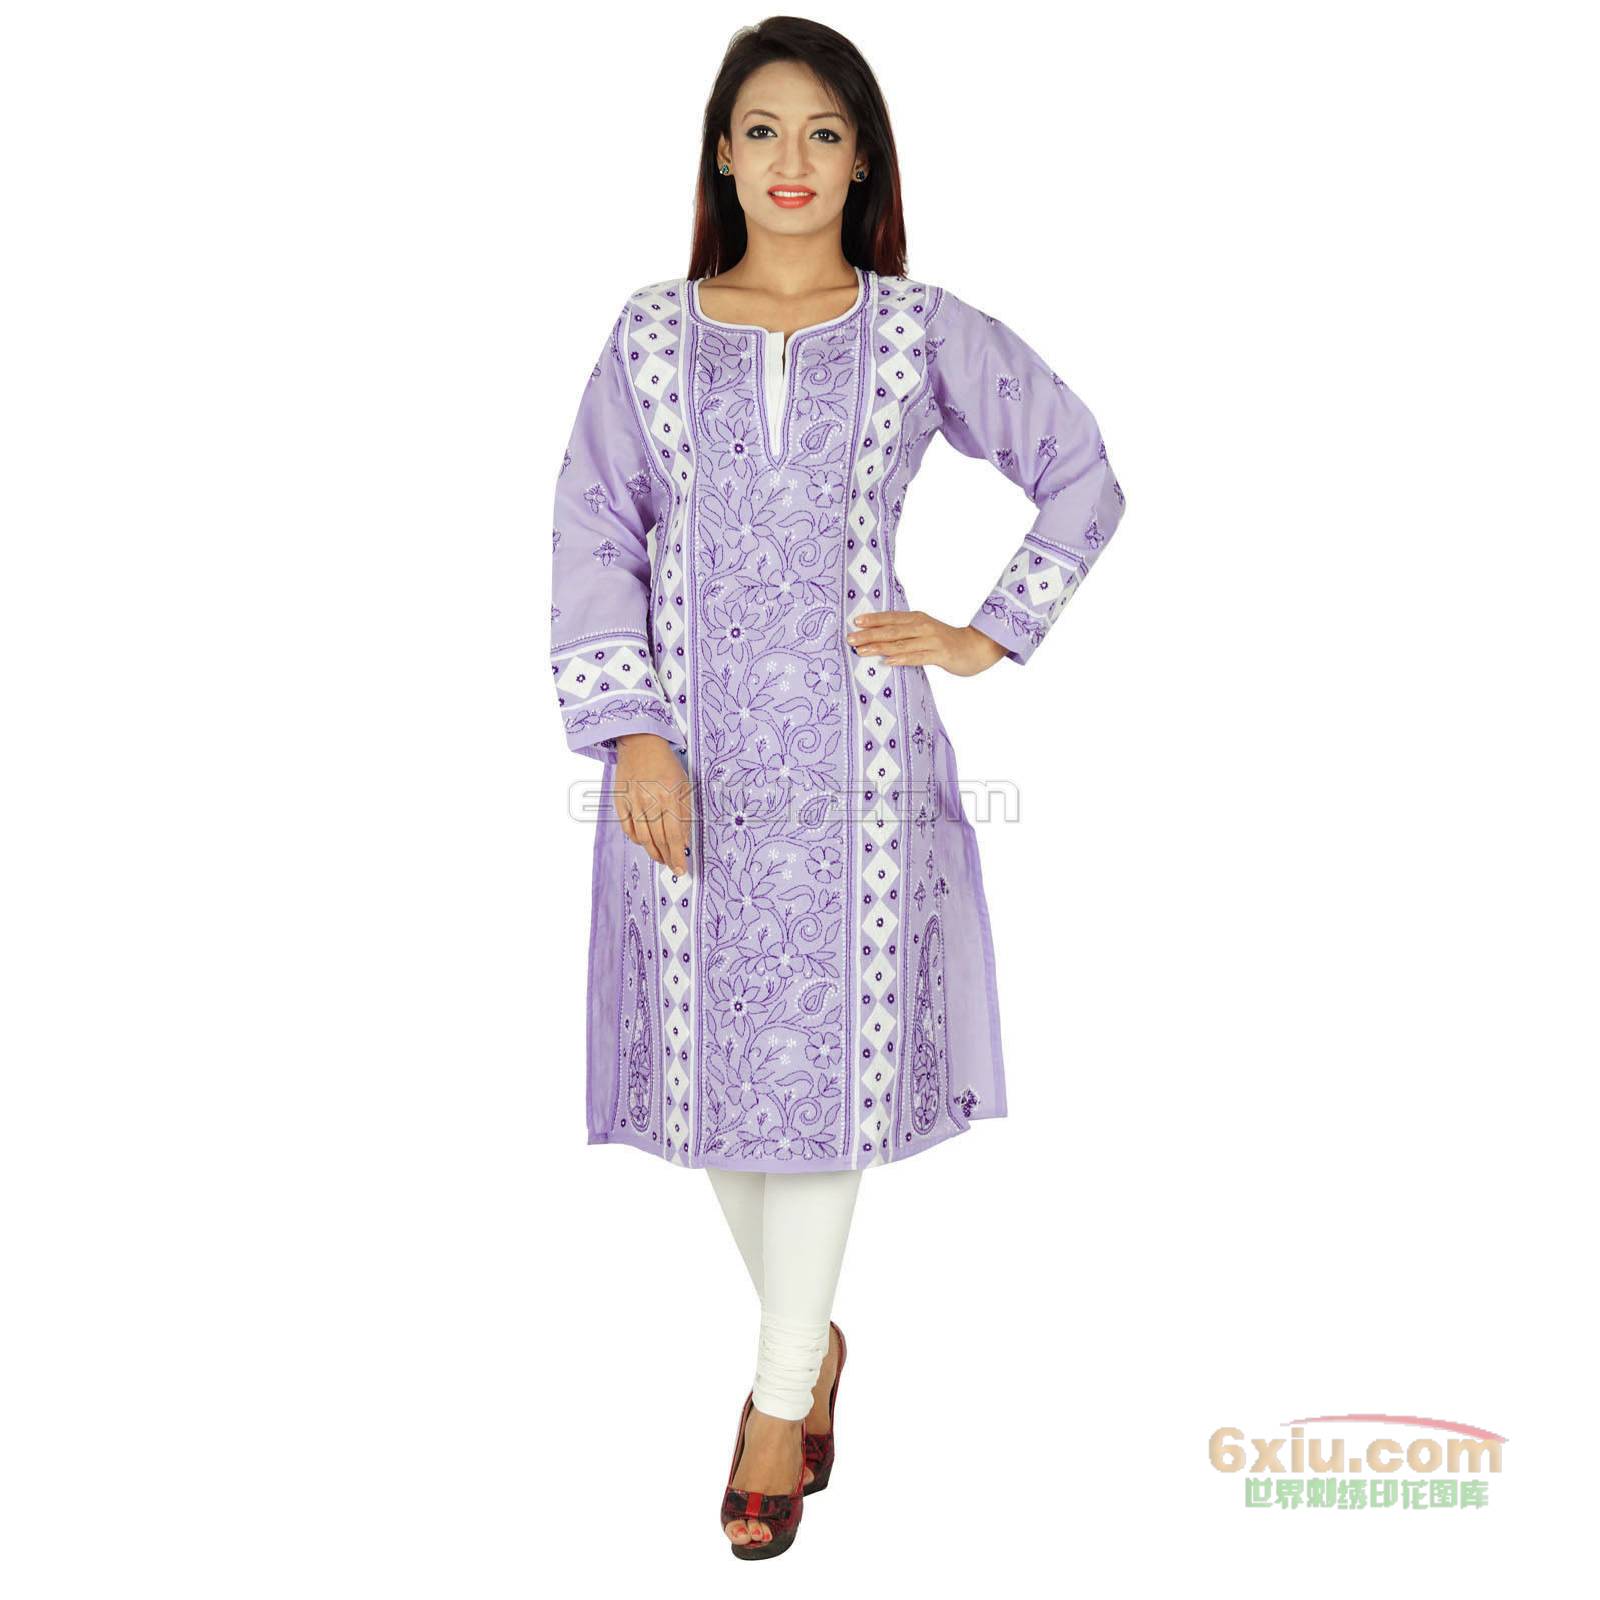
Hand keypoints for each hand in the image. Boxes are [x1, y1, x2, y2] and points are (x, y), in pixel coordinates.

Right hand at [612, 733, 692, 873]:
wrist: (640, 743)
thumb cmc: (666, 764)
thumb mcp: (683, 785)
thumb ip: (684, 813)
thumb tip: (683, 842)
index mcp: (669, 796)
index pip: (674, 834)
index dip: (677, 855)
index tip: (681, 870)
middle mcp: (650, 800)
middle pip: (658, 839)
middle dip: (667, 857)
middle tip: (673, 867)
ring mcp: (632, 801)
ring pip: (642, 837)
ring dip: (652, 852)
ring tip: (661, 858)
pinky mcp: (620, 800)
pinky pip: (627, 827)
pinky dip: (636, 839)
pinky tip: (645, 842)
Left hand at [847, 611, 1007, 675]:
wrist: (976, 647)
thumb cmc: (946, 641)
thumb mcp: (925, 631)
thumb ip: (906, 632)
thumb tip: (880, 637)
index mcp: (918, 619)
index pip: (892, 617)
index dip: (874, 619)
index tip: (855, 622)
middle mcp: (923, 626)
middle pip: (892, 630)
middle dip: (870, 634)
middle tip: (850, 638)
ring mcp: (931, 640)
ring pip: (901, 643)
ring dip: (880, 647)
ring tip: (862, 651)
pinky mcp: (939, 654)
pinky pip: (917, 656)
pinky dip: (902, 658)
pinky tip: (888, 661)